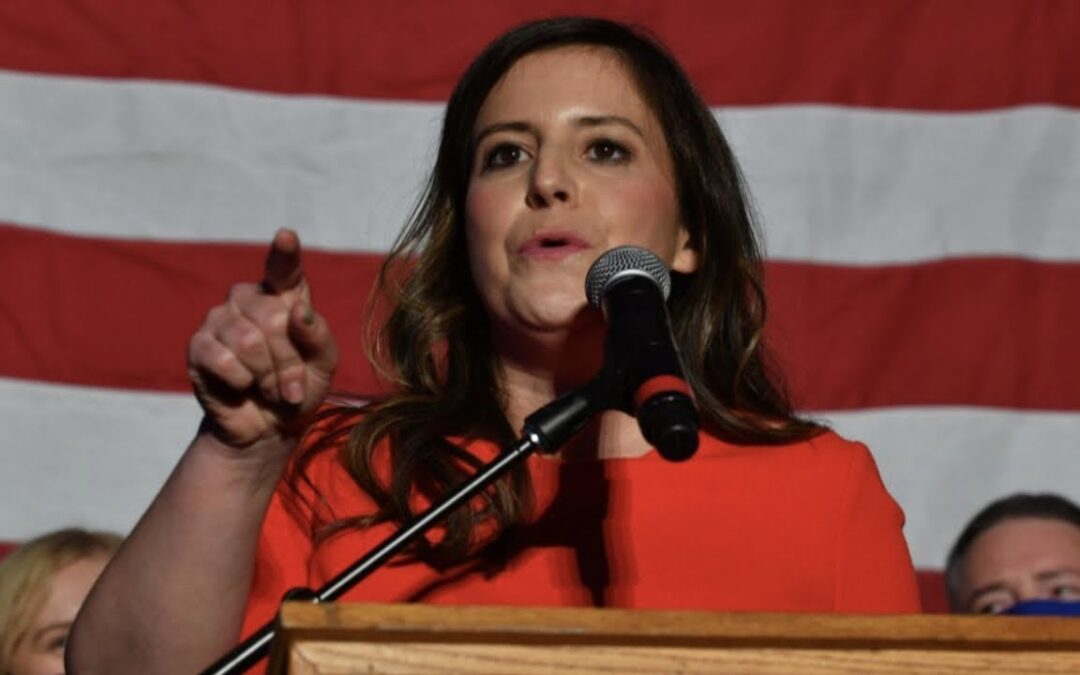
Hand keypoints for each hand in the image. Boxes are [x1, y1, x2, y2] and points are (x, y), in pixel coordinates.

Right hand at [187, 229, 337, 449]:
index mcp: (285, 296)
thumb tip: (298, 312)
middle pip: (273, 318)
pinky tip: (242, 387)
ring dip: (267, 375)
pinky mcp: (198, 345)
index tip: (286, 236)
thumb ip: (317, 336)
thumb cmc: (299, 387)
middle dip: (288, 361)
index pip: (284, 268)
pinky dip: (241, 380)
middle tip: (290, 387)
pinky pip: (222, 358)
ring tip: (270, 390)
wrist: (267, 428)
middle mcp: (249, 299)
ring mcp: (220, 319)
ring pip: (248, 340)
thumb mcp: (323, 365)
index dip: (284, 253)